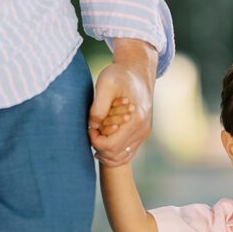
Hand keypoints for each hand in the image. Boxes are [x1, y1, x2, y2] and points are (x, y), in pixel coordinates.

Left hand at [88, 38, 157, 167]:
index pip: (110, 145)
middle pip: (115, 154)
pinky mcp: (141, 134)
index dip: (95, 140)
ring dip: (105, 154)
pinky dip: (114, 154)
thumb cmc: (120, 76)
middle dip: (99, 146)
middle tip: (91, 131)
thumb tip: (93, 126)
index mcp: (135, 120)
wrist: (138, 72)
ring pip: (122, 158)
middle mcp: (142, 131)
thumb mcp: (106, 84)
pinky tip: (103, 145)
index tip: (89, 127)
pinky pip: (127, 154)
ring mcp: (143, 134)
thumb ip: (99, 106)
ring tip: (95, 140)